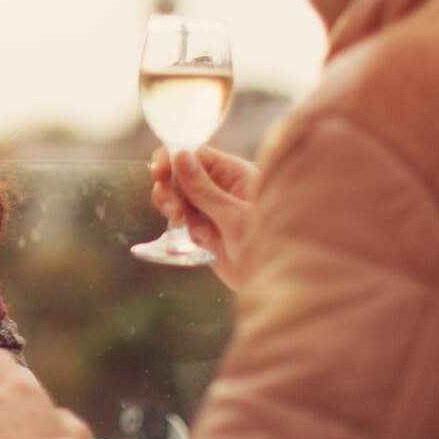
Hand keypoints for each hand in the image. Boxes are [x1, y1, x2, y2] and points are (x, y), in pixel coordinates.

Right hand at [149, 145, 260, 289]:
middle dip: (170, 192)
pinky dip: (180, 234)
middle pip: (178, 175)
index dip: (172, 159)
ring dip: (176, 213)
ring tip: (194, 233)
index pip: (193, 154)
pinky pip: (180, 225)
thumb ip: (203, 189)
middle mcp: (219, 187)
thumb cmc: (271, 244)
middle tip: (175, 214)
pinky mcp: (204, 231)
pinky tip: (195, 246)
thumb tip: (179, 155)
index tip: (159, 173)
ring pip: (176, 199)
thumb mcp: (234, 216)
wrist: (279, 284)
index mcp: (232, 173)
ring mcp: (210, 209)